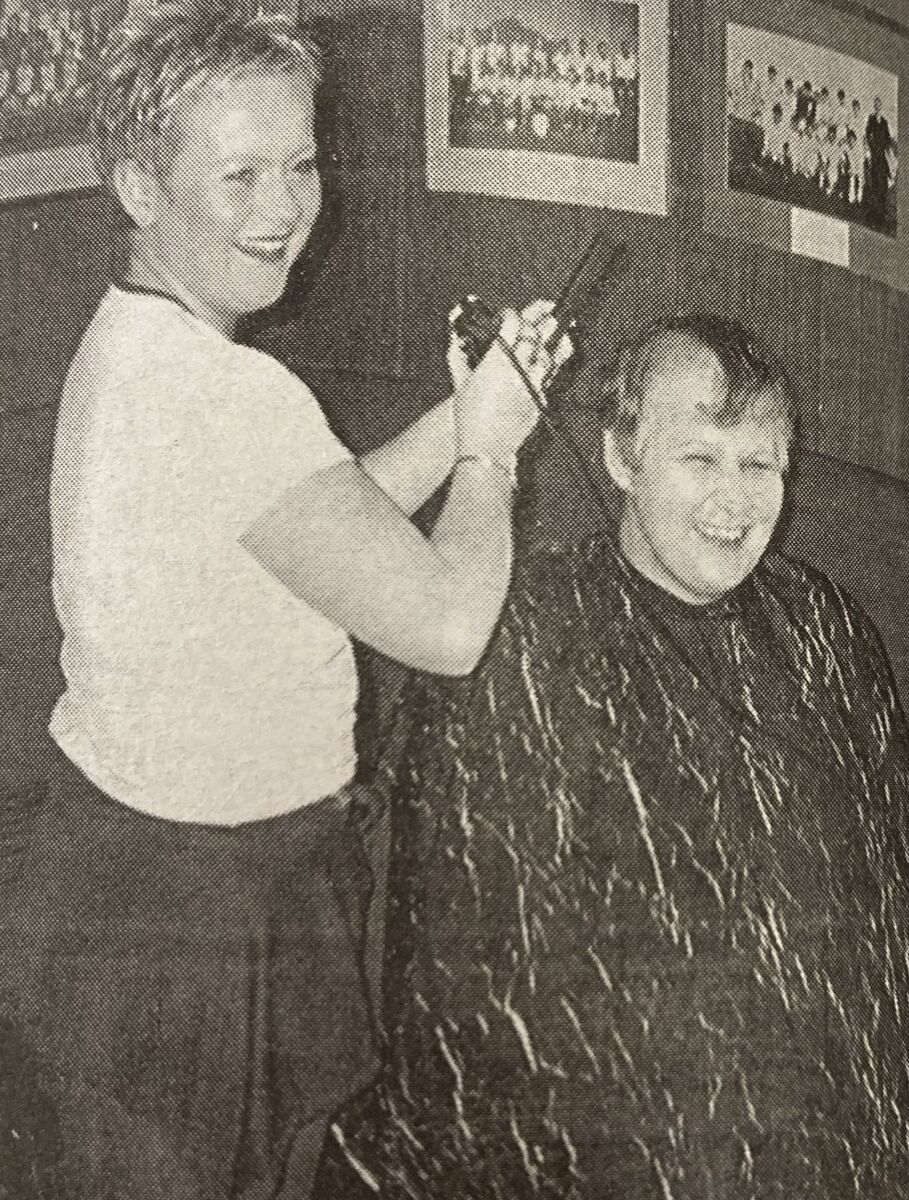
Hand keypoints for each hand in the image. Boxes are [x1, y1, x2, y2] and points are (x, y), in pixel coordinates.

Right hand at [449, 301, 572, 463]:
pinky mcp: (540, 398)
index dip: (512, 314)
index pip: (513, 323)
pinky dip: (549, 366)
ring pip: (548, 354)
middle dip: (540, 318)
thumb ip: (457, 356)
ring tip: (556, 329)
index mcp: (497, 360)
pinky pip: (549, 377)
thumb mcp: (460, 384)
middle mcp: (518, 369)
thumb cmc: (470, 419)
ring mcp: (532, 383)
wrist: (487, 447)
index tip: (509, 315)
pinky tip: (553, 358)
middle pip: (536, 334)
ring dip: (551, 341)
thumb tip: (454, 339)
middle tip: (546, 308)